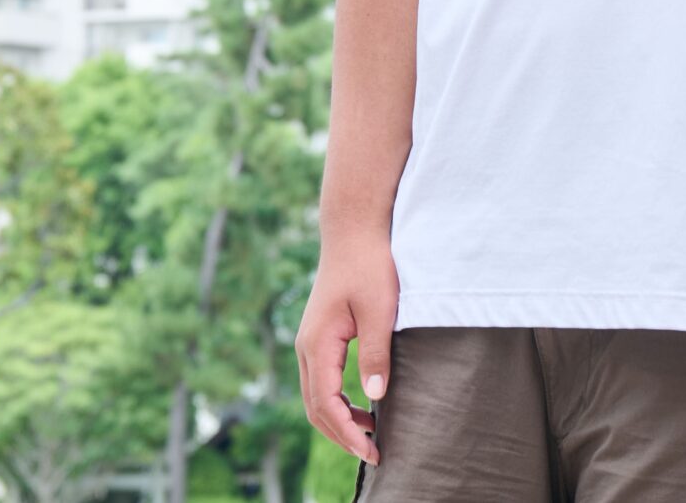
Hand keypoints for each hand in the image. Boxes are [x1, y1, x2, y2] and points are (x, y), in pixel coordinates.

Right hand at [294, 230, 397, 464]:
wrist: (353, 231)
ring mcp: (309, 343)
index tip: (372, 452)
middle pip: (315, 407)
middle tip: (373, 454)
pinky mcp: (319, 337)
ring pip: (316, 396)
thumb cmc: (369, 265)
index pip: (325, 404)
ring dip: (339, 420)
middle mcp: (306, 347)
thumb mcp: (379, 310)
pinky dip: (338, 402)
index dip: (347, 433)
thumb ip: (375, 353)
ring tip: (371, 435)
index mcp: (317, 343)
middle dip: (341, 435)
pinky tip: (363, 406)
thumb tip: (375, 396)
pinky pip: (322, 381)